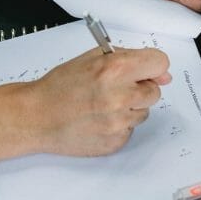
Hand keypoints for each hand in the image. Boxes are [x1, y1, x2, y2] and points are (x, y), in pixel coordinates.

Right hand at [0, 47, 170, 166]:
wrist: (36, 116)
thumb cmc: (62, 85)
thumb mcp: (94, 58)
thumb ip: (131, 59)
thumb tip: (164, 75)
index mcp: (116, 69)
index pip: (160, 63)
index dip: (153, 66)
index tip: (145, 70)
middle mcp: (120, 96)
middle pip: (155, 91)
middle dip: (140, 88)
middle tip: (116, 88)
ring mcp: (118, 122)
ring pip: (144, 112)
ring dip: (130, 107)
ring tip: (103, 104)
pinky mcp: (115, 142)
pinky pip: (131, 129)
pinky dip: (119, 124)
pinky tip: (99, 119)